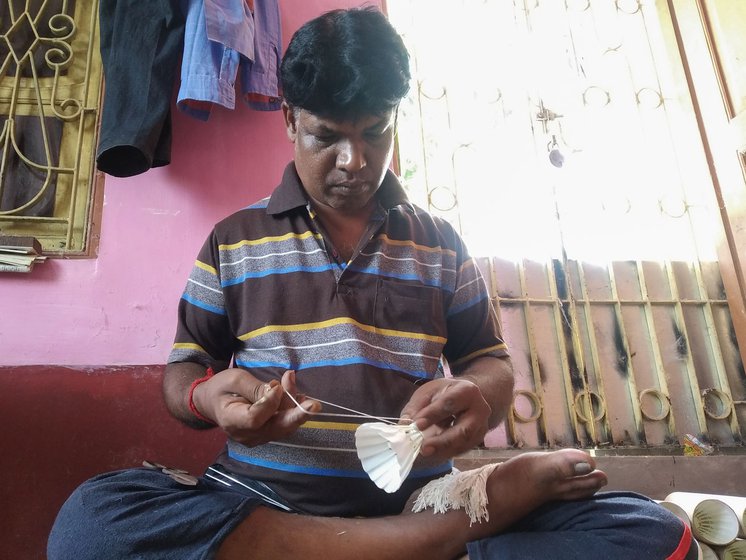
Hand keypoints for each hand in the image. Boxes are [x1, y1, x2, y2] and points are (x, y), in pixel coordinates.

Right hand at [193, 369, 319, 446]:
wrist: (213, 402)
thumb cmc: (222, 388)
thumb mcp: (234, 380)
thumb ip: (256, 388)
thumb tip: (278, 391)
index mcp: (232, 421)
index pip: (255, 419)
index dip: (269, 403)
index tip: (276, 385)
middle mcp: (247, 435)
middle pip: (277, 428)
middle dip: (298, 415)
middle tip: (315, 404)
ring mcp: (258, 437)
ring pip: (283, 424)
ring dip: (295, 404)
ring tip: (292, 379)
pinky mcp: (267, 433)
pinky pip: (283, 423)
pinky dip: (292, 407)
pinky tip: (296, 391)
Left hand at [400, 378, 490, 460]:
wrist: (465, 399)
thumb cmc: (444, 393)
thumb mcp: (428, 392)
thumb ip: (416, 407)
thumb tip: (405, 424)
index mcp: (467, 391)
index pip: (449, 404)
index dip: (433, 414)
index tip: (417, 424)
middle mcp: (480, 410)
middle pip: (463, 430)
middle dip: (442, 441)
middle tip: (423, 448)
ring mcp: (481, 428)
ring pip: (463, 444)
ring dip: (443, 451)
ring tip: (425, 452)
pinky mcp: (477, 441)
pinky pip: (462, 450)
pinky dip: (446, 453)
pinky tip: (433, 453)